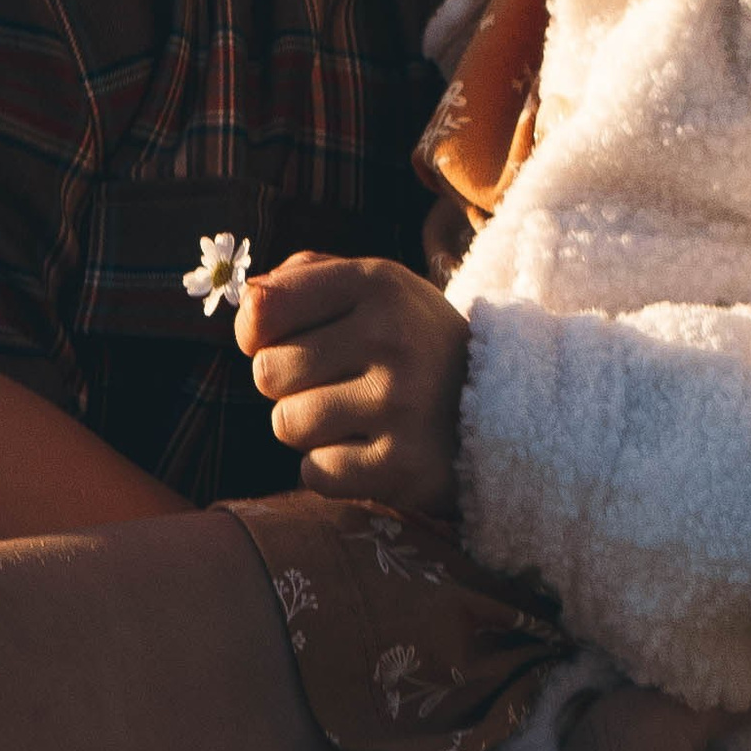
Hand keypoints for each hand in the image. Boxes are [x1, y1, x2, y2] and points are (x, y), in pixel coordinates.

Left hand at [234, 252, 468, 511]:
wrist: (501, 407)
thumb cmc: (410, 343)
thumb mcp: (374, 288)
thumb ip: (304, 278)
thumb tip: (249, 301)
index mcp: (379, 283)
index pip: (264, 308)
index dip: (259, 332)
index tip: (287, 338)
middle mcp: (392, 336)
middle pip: (268, 371)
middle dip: (288, 383)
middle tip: (337, 381)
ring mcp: (399, 403)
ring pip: (287, 424)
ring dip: (309, 428)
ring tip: (356, 416)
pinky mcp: (401, 464)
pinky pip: (315, 472)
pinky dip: (333, 468)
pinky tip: (372, 450)